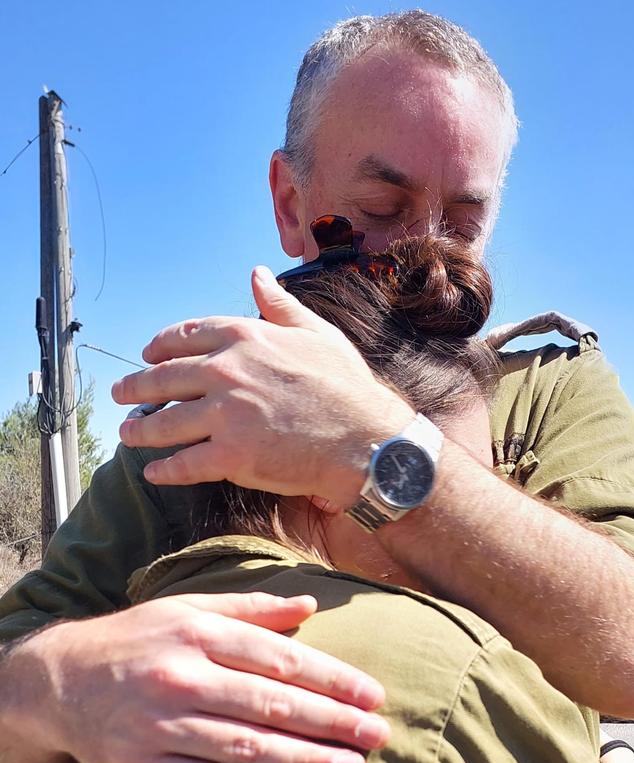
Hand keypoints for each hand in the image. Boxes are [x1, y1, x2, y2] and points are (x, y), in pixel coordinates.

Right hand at [7, 593, 388, 762]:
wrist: (60, 679)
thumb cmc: (137, 636)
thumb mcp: (188, 608)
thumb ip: (251, 608)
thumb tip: (310, 604)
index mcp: (199, 633)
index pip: (281, 658)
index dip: (332, 678)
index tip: (372, 694)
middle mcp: (184, 676)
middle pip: (272, 703)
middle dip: (331, 720)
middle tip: (378, 735)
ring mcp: (163, 725)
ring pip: (247, 747)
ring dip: (305, 760)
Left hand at [112, 266, 412, 504]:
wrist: (367, 439)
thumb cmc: (346, 385)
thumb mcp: (316, 332)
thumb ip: (279, 304)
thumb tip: (256, 273)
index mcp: (245, 336)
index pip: (185, 336)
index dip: (159, 346)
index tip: (147, 354)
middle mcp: (227, 371)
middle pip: (163, 378)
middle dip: (135, 387)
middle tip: (119, 393)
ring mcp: (226, 415)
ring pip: (165, 423)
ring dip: (140, 430)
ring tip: (127, 434)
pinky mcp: (230, 457)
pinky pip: (184, 464)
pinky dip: (164, 469)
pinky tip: (154, 471)